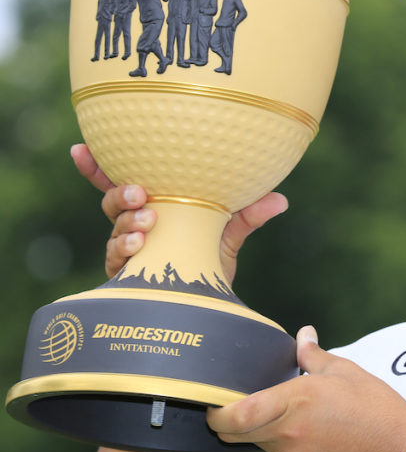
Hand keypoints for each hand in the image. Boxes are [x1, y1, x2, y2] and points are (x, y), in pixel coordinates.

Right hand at [70, 144, 287, 282]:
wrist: (210, 305)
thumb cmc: (210, 261)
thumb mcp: (229, 234)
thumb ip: (248, 216)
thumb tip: (280, 199)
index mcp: (155, 207)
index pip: (121, 182)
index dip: (97, 166)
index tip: (79, 147)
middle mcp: (136, 226)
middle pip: (112, 203)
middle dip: (121, 194)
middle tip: (139, 193)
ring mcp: (129, 251)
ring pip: (115, 229)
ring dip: (128, 222)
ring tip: (148, 221)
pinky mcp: (128, 276)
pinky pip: (118, 259)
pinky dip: (126, 248)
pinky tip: (139, 243)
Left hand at [207, 326, 405, 451]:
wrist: (399, 446)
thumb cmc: (375, 406)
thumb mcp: (344, 371)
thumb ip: (313, 355)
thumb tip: (303, 335)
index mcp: (295, 402)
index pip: (236, 415)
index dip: (216, 412)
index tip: (213, 402)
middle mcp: (288, 434)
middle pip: (236, 435)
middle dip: (228, 423)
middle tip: (232, 406)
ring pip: (257, 445)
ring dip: (256, 432)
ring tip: (276, 413)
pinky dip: (279, 442)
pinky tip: (299, 430)